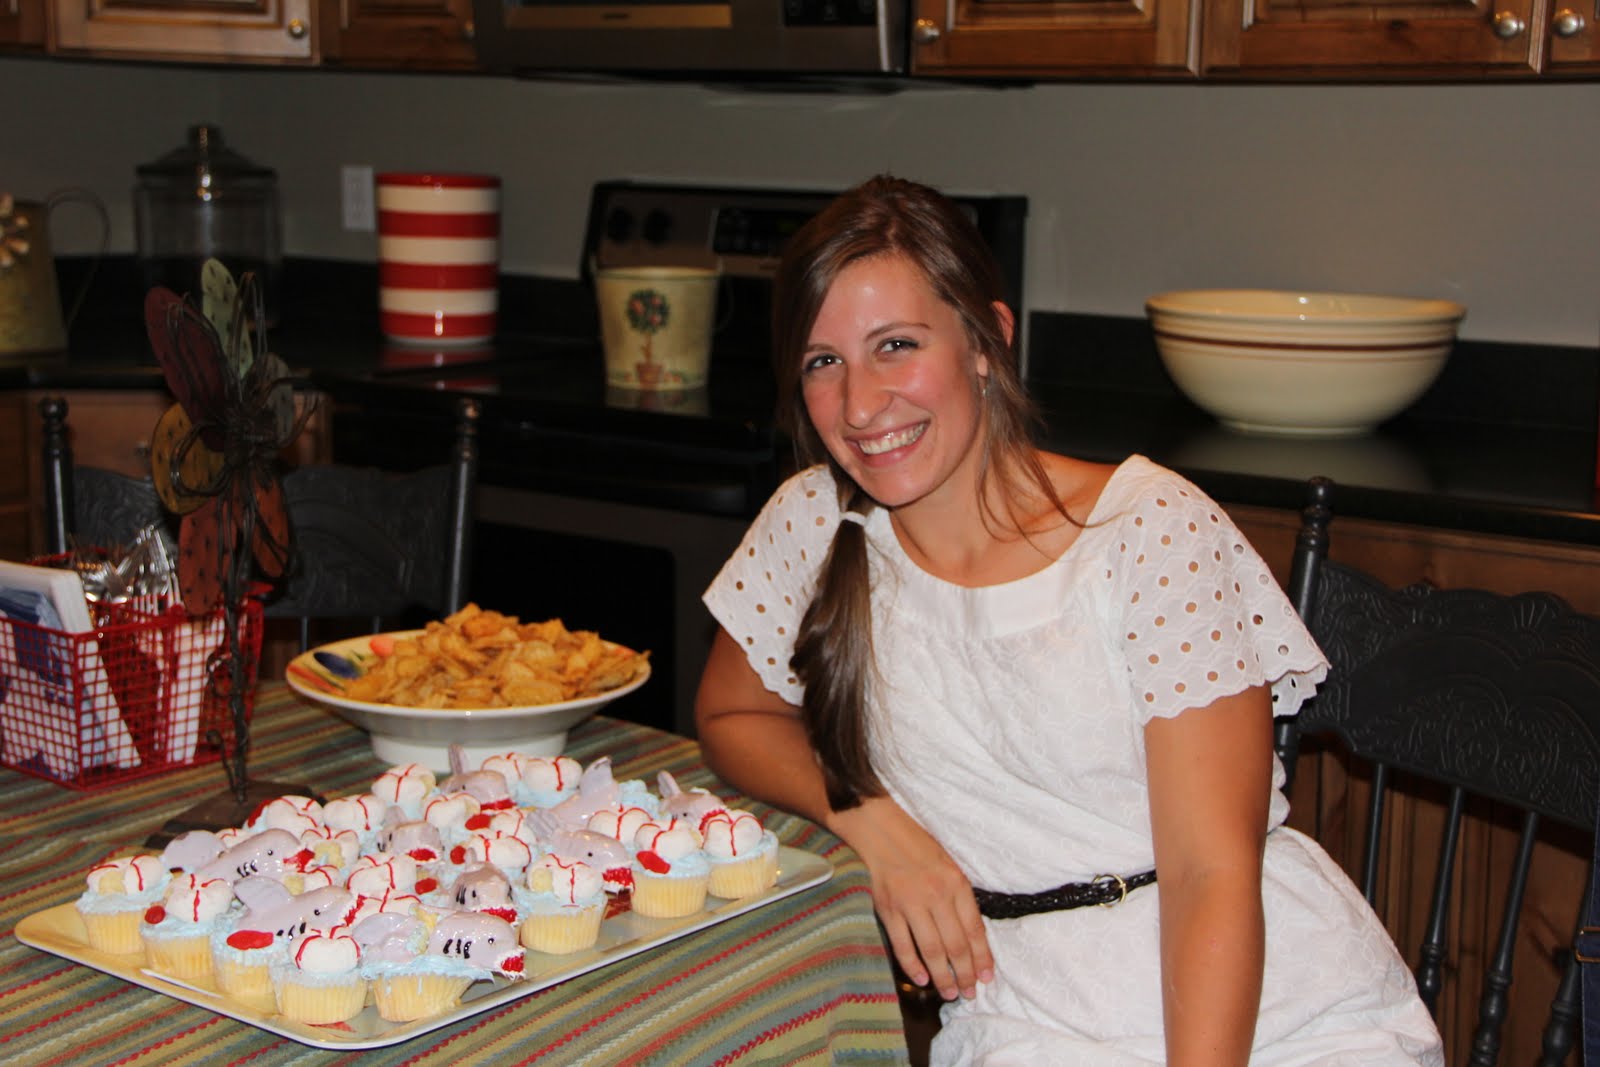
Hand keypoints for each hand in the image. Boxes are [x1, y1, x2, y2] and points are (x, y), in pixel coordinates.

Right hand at [831, 796, 993, 999]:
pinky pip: (902, 945)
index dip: (983, 958)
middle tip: (969, 993)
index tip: (987, 977)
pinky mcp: (888, 909)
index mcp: (956, 883)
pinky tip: (921, 979)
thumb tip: (972, 936)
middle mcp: (936, 895)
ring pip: (931, 950)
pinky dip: (913, 966)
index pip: (975, 930)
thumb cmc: (917, 847)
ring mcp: (910, 903)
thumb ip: (959, 898)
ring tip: (950, 993)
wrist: (879, 829)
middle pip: (955, 945)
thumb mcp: (948, 865)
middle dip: (965, 974)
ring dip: (942, 976)